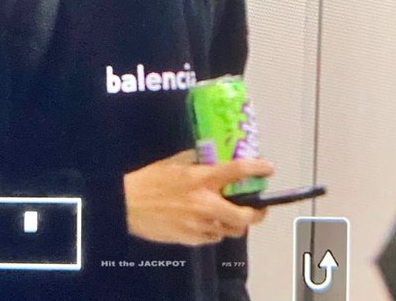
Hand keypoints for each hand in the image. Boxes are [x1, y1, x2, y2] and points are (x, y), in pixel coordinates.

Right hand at [123, 150, 273, 245]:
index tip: (268, 168)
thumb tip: (211, 156)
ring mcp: (199, 224)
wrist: (127, 204)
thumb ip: (196, 160)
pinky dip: (215, 230)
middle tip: (256, 207)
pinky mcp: (191, 239)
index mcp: (202, 178)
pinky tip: (208, 222)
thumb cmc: (149, 180)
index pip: (238, 171)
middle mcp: (205, 202)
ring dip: (233, 223)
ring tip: (229, 214)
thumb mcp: (175, 163)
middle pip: (244, 215)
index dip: (258, 168)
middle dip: (255, 212)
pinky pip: (213, 238)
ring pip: (230, 230)